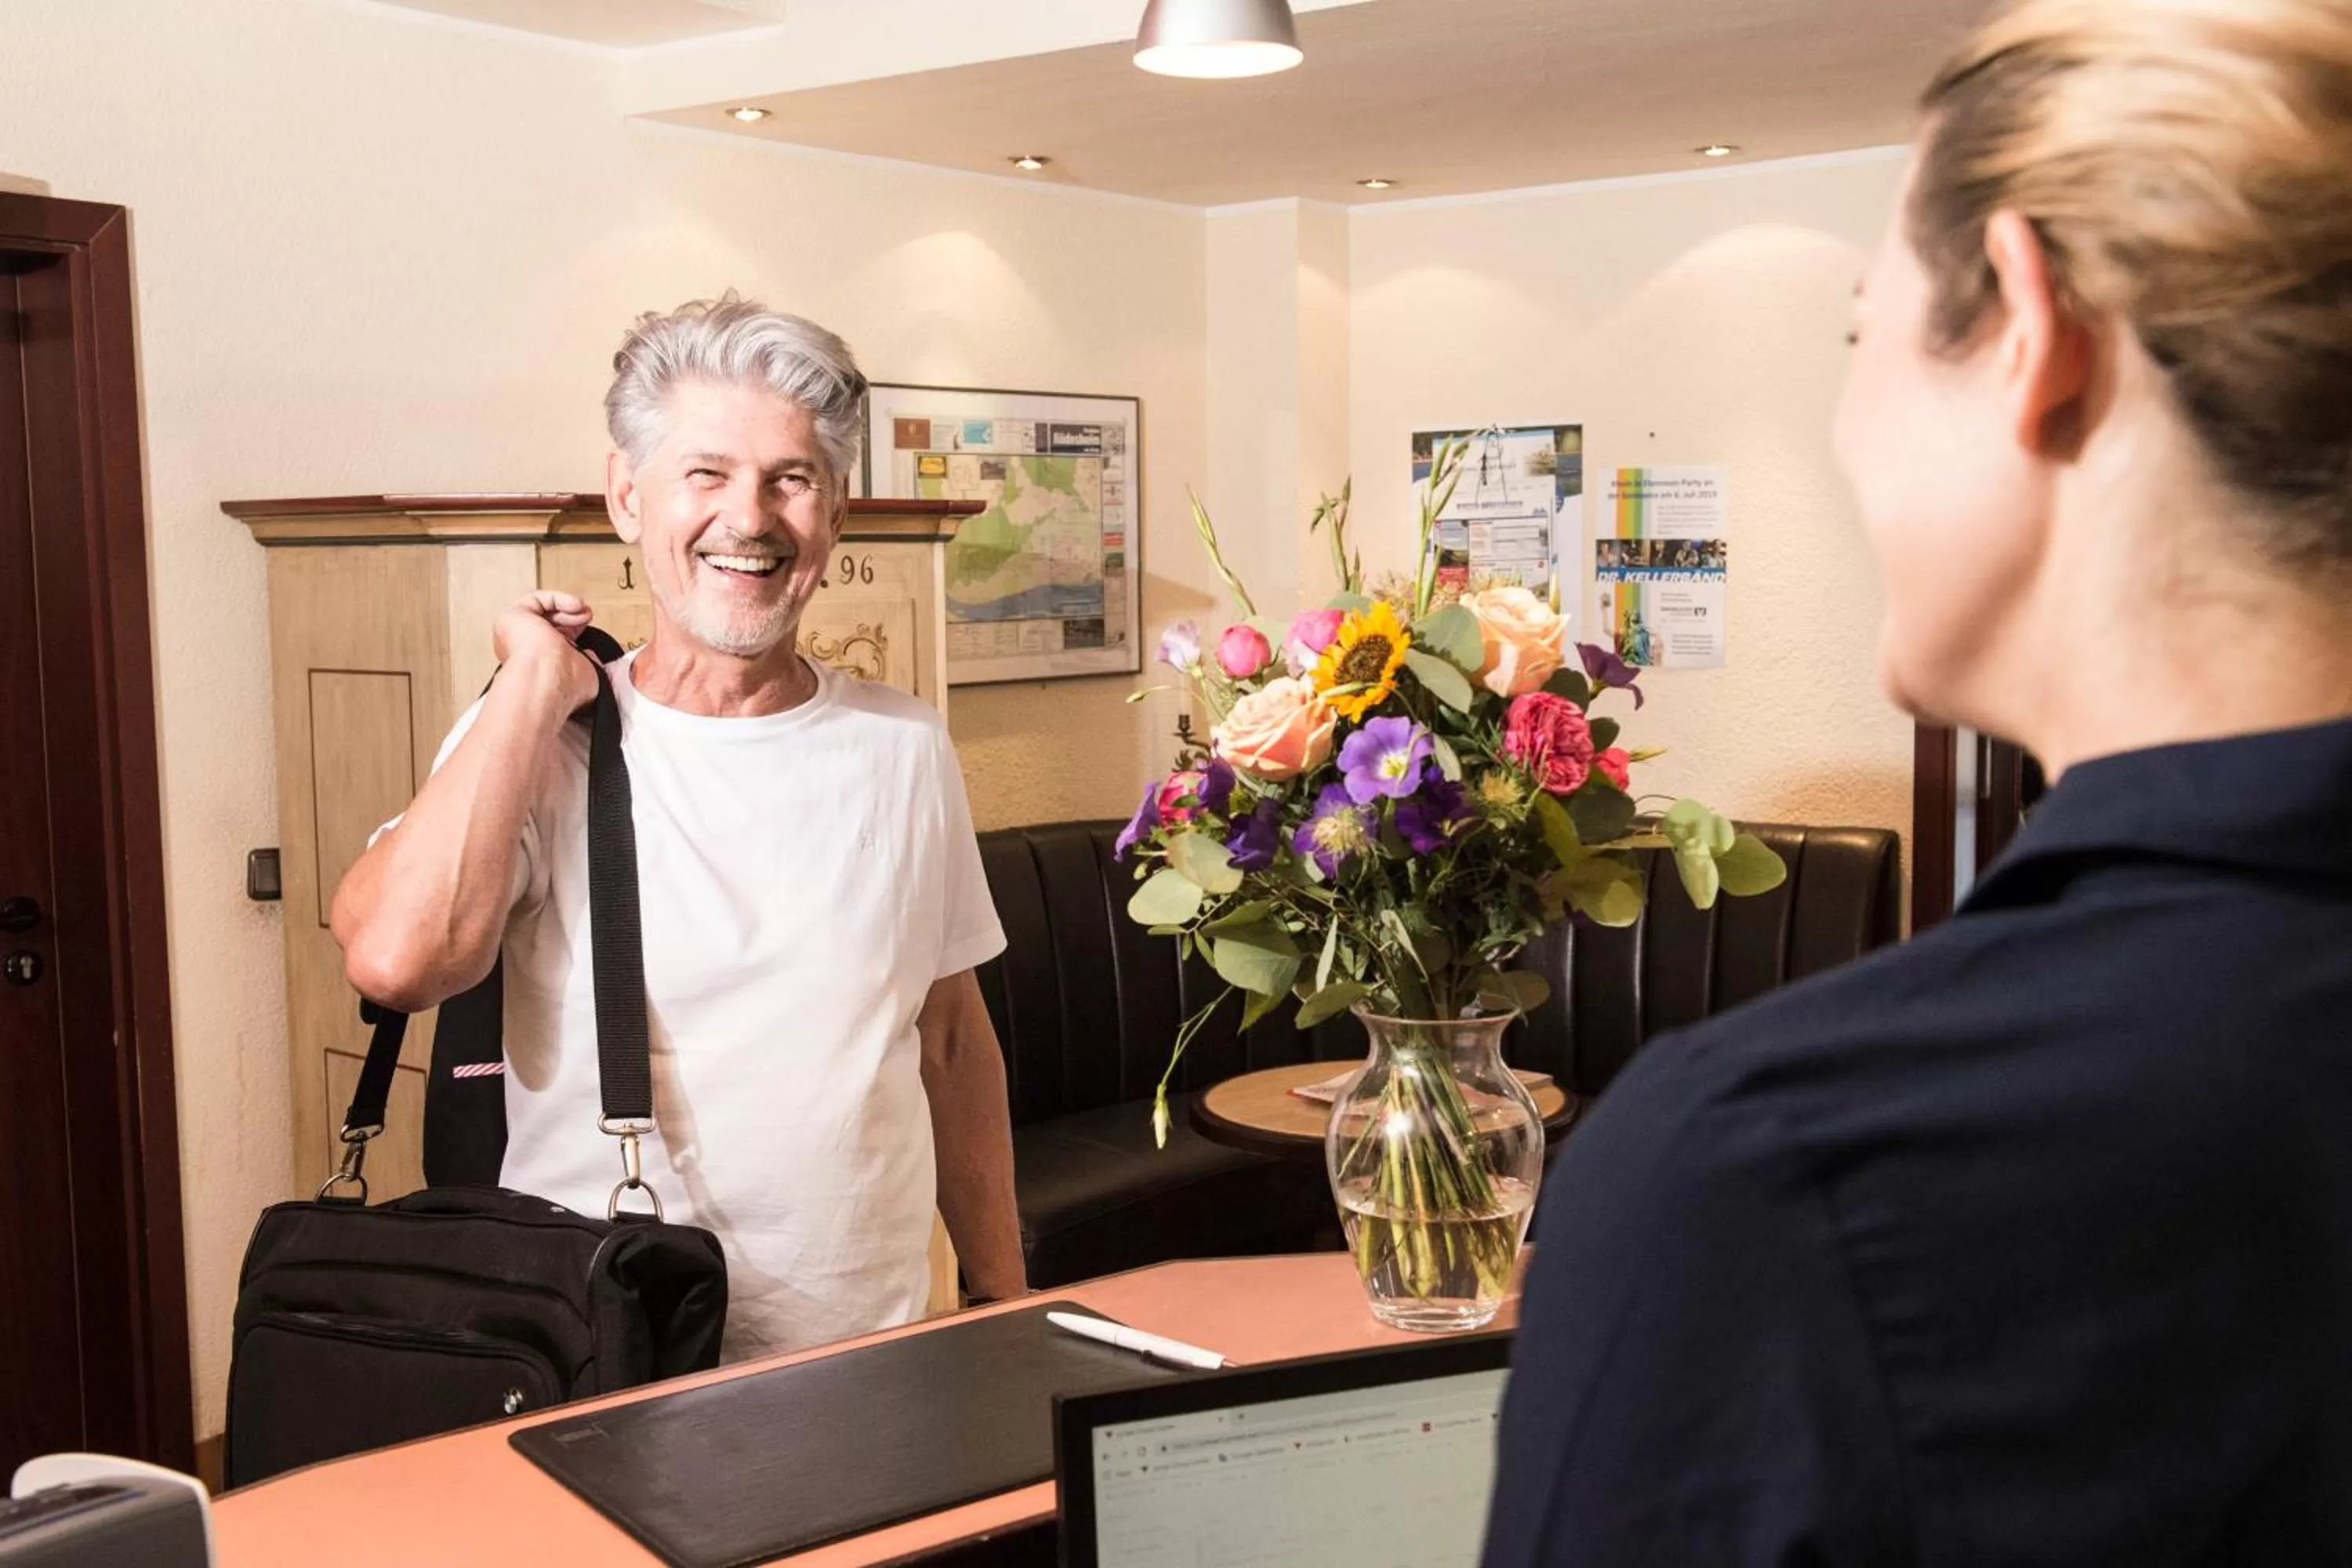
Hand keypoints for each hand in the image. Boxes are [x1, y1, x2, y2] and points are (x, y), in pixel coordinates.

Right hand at [493, 590, 599, 710]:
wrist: (547, 677)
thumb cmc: (564, 683)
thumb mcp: (587, 671)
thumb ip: (588, 661)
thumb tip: (592, 655)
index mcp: (540, 664)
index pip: (554, 640)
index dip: (574, 627)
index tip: (588, 623)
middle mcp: (524, 650)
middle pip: (546, 623)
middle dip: (570, 616)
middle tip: (586, 614)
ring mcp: (515, 633)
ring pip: (540, 610)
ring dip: (567, 607)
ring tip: (582, 611)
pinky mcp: (511, 617)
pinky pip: (536, 599)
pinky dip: (558, 599)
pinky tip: (574, 605)